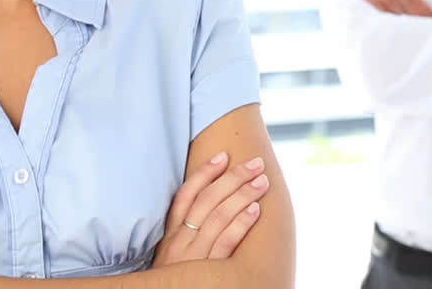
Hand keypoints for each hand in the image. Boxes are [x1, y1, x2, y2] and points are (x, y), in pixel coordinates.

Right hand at [153, 152, 269, 264]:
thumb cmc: (174, 285)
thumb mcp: (171, 260)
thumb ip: (185, 236)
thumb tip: (213, 207)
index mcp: (169, 237)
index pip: (185, 196)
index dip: (204, 174)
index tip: (223, 155)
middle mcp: (179, 244)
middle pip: (206, 201)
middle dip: (232, 178)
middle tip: (255, 163)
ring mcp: (193, 258)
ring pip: (218, 217)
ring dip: (242, 195)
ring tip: (261, 181)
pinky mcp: (207, 273)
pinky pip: (226, 243)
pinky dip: (241, 224)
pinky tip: (255, 210)